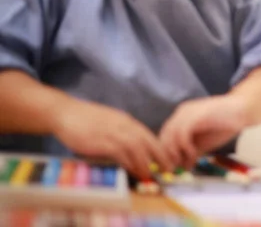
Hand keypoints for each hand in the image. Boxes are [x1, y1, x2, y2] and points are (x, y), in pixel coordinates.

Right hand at [52, 98, 171, 177]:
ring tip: (149, 175)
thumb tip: (132, 150)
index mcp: (127, 121)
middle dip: (160, 156)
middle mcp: (123, 125)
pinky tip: (132, 170)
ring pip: (137, 147)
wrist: (65, 113)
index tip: (167, 160)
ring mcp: (113, 131)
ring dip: (144, 162)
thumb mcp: (109, 123)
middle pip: (148, 140)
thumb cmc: (85, 120)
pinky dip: (128, 162)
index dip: (160, 148)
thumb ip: (121, 134)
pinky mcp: (101, 140)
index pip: (149, 135)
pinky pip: (120, 152)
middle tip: (166, 169)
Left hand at [159, 95, 247, 168]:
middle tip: (177, 168)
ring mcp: (188, 112)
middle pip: (164, 136)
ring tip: (187, 161)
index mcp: (181, 116)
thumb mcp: (204, 141)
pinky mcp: (196, 115)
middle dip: (169, 155)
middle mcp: (181, 112)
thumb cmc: (225, 124)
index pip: (164, 135)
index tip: (174, 166)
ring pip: (171, 135)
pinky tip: (194, 154)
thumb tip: (183, 167)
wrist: (243, 110)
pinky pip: (182, 134)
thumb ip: (192, 152)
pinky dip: (185, 147)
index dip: (166, 152)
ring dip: (176, 152)